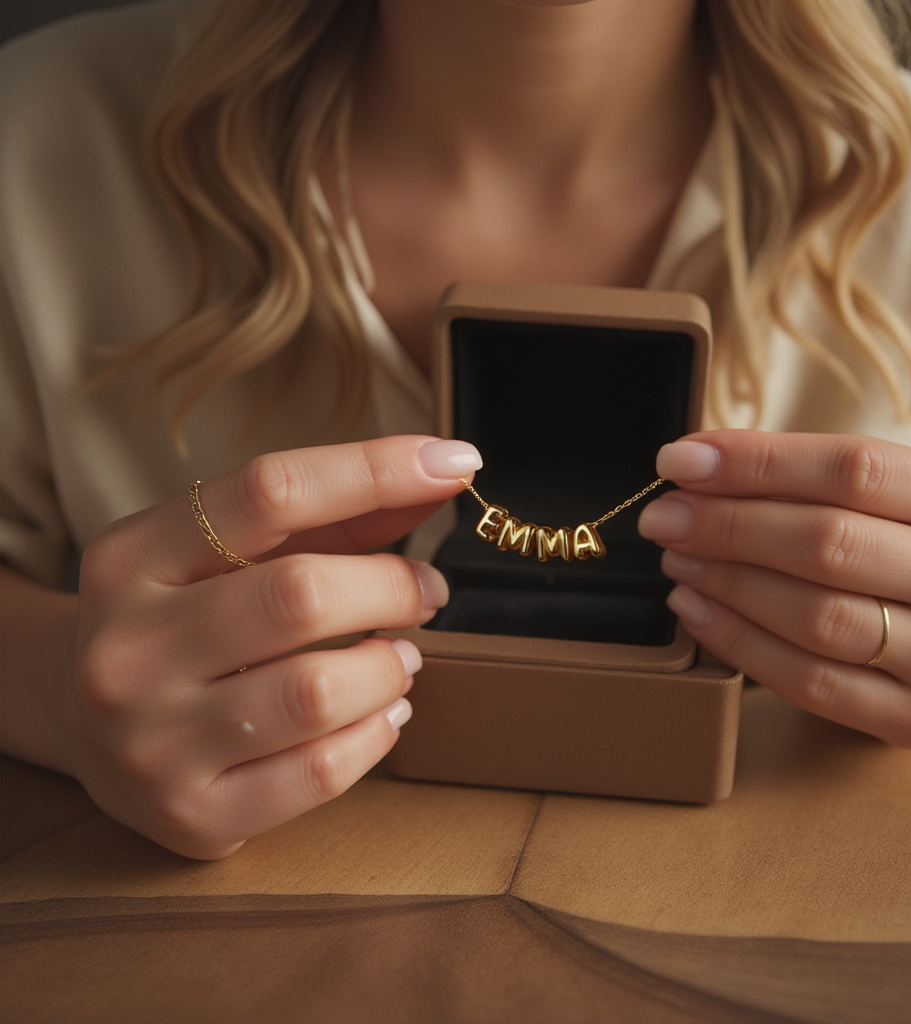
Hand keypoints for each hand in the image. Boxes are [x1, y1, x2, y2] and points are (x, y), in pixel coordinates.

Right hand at [64, 435, 480, 857]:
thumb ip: (335, 513)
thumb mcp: (229, 551)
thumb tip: (440, 473)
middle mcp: (128, 646)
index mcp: (132, 556)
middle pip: (301, 595)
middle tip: (425, 592)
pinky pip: (321, 772)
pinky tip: (382, 711)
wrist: (81, 724)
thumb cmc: (184, 618)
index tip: (454, 461)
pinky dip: (377, 733)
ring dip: (390, 667)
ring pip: (318, 692)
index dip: (375, 470)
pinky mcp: (191, 812)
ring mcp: (151, 739)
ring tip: (399, 657)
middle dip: (392, 587)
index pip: (269, 491)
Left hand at [638, 430, 910, 745]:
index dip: (754, 462)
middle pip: (828, 542)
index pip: (851, 469)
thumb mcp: (874, 495)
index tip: (679, 462)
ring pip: (814, 616)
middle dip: (725, 526)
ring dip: (725, 583)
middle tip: (664, 517)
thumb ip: (791, 475)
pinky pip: (808, 681)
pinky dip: (737, 640)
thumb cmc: (895, 548)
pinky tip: (696, 609)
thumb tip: (691, 466)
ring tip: (676, 560)